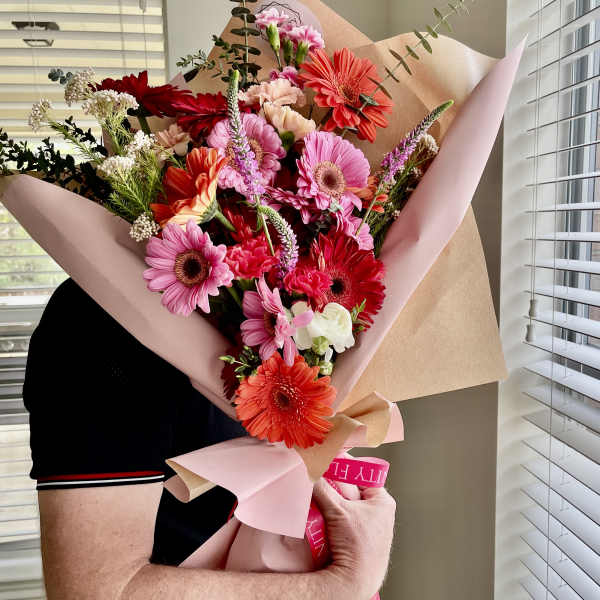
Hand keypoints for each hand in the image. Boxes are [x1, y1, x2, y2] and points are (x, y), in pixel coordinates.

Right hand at [313, 478, 395, 599]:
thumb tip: (311, 472)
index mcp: (383, 501)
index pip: (362, 474)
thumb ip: (323, 487)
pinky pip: (344, 520)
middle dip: (335, 486)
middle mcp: (379, 513)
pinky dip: (332, 516)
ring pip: (346, 505)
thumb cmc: (357, 546)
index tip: (329, 461)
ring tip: (318, 498)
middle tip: (320, 480)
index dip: (345, 467)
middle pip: (352, 489)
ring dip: (332, 502)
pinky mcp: (359, 540)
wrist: (354, 582)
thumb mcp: (337, 510)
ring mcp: (370, 528)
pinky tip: (321, 517)